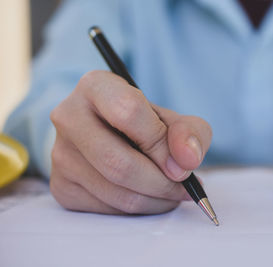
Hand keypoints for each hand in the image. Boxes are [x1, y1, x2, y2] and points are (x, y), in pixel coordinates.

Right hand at [49, 70, 211, 213]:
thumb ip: (190, 132)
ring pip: (116, 193)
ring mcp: (60, 154)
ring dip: (156, 200)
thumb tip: (186, 162)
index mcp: (95, 86)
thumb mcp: (174, 119)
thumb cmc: (145, 124)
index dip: (161, 144)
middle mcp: (69, 116)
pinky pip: (108, 209)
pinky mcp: (61, 186)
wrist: (111, 135)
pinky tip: (149, 195)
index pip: (129, 113)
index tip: (184, 165)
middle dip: (162, 183)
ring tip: (172, 191)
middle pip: (119, 164)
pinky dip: (139, 209)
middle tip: (183, 186)